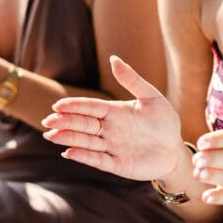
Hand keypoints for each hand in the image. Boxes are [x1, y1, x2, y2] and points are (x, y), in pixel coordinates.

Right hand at [42, 54, 182, 180]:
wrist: (175, 150)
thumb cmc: (164, 122)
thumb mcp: (151, 97)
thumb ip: (131, 79)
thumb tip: (113, 58)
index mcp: (115, 112)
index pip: (91, 107)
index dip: (75, 106)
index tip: (58, 105)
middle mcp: (109, 129)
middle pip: (83, 124)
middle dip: (65, 122)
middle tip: (47, 121)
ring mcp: (112, 147)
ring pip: (86, 142)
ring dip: (69, 138)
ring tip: (51, 135)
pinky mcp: (117, 164)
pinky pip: (98, 160)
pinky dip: (83, 156)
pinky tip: (69, 152)